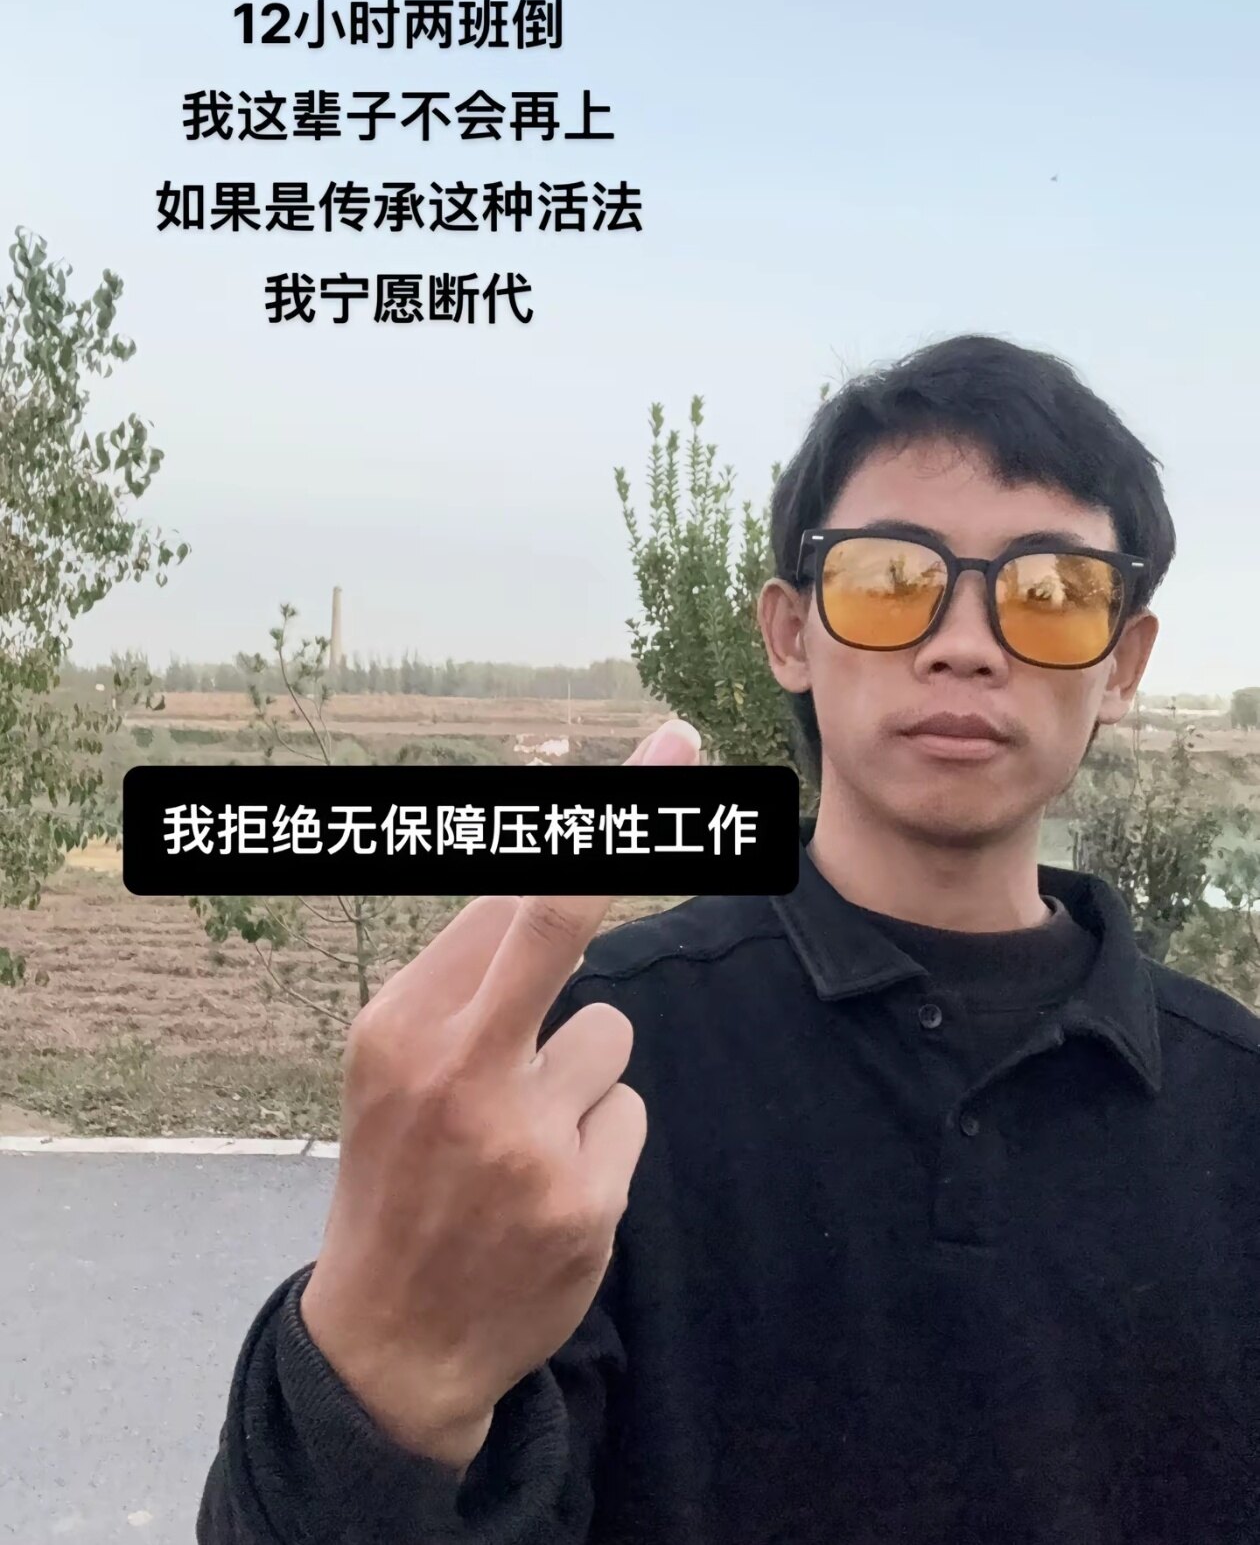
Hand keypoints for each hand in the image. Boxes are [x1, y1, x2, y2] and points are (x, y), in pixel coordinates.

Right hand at [299, 717, 702, 1468]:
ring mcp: (523, 1141)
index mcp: (400, 1027)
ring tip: (521, 1137)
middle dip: (619, 823)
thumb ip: (462, 980)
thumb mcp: (390, 1068)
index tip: (609, 748)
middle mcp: (456, 1070)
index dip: (563, 825)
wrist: (392, 1340)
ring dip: (580, 1074)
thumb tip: (550, 876)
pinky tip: (547, 1188)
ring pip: (611, 1033)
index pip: (496, 901)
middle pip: (557, 917)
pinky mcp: (583, 1201)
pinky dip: (598, 1139)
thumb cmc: (398, 1170)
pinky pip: (628, 1110)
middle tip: (677, 736)